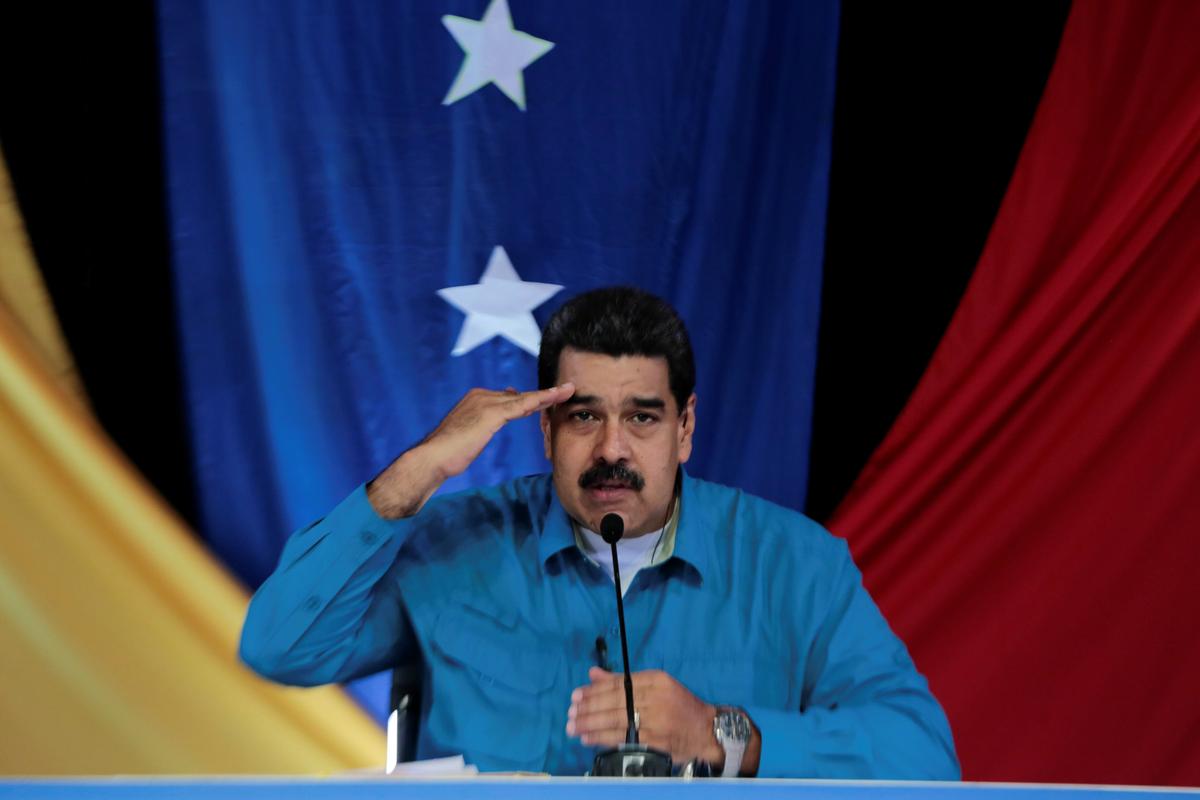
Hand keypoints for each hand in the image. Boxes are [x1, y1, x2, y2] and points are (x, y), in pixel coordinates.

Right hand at [367, 383, 574, 517]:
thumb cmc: (446, 454)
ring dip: (549, 395)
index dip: (528, 399)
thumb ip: (482, 426)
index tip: (544, 398)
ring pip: (525, 398)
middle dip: (542, 396)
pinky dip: (542, 400)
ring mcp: (487, 402)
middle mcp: (482, 395)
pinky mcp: (492, 412)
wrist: (432, 457)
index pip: (509, 398)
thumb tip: (493, 421)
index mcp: (475, 399)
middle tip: (565, 390)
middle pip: (519, 396)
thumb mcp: (468, 435)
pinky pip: (524, 404)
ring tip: (568, 390)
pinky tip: (557, 397)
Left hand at [566, 667, 722, 765]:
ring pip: (617, 720)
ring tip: (574, 726)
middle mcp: (657, 697)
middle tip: (571, 713)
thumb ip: (624, 681)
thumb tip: (593, 674)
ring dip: (592, 724)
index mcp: (657, 679)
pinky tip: (590, 738)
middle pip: (615, 702)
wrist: (706, 730)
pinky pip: (625, 738)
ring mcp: (657, 720)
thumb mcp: (656, 686)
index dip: (595, 690)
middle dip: (589, 708)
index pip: (619, 684)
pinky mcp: (656, 740)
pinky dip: (604, 738)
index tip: (576, 696)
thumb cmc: (679, 706)